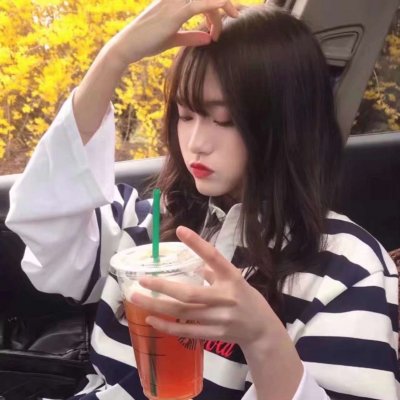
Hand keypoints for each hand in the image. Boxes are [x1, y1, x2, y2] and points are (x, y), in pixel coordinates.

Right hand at [104, 0, 238, 67]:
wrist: (128, 47)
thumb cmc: (148, 42)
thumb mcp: (174, 39)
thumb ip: (191, 36)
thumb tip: (209, 38)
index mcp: (176, 0)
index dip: (216, 10)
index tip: (217, 30)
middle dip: (224, 3)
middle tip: (234, 17)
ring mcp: (174, 3)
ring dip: (222, 7)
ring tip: (229, 20)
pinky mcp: (174, 13)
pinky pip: (198, 4)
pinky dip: (213, 4)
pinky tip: (224, 4)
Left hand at [131, 226, 283, 348]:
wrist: (262, 330)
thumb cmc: (247, 299)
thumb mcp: (236, 279)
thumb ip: (214, 270)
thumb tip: (192, 260)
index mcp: (233, 278)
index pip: (214, 257)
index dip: (198, 244)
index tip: (180, 229)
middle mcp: (226, 297)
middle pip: (190, 293)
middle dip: (163, 287)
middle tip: (142, 279)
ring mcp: (220, 318)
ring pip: (183, 312)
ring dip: (157, 306)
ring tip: (136, 298)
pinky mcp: (214, 334)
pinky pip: (186, 331)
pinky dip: (167, 326)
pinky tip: (150, 319)